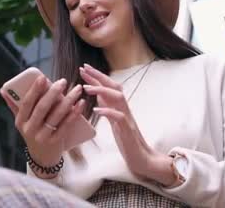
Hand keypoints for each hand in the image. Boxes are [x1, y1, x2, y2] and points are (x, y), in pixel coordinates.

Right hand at [0, 75, 84, 177]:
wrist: (41, 158)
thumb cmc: (32, 133)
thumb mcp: (21, 121)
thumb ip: (14, 105)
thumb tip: (3, 89)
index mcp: (20, 121)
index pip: (26, 103)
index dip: (34, 90)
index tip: (43, 77)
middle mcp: (30, 130)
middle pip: (42, 108)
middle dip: (53, 93)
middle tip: (63, 81)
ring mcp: (43, 137)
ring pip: (56, 116)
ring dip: (68, 100)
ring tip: (77, 89)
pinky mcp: (55, 142)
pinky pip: (66, 125)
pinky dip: (74, 113)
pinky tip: (80, 104)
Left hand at [80, 63, 175, 184]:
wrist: (141, 158)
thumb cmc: (127, 140)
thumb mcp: (114, 121)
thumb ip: (108, 106)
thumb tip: (98, 93)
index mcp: (119, 106)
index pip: (109, 86)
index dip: (97, 76)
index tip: (83, 67)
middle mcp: (124, 108)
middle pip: (114, 86)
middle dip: (98, 76)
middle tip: (83, 69)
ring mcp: (127, 118)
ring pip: (118, 97)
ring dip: (102, 90)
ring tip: (86, 88)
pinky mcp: (128, 130)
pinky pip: (119, 117)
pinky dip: (108, 111)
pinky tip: (96, 110)